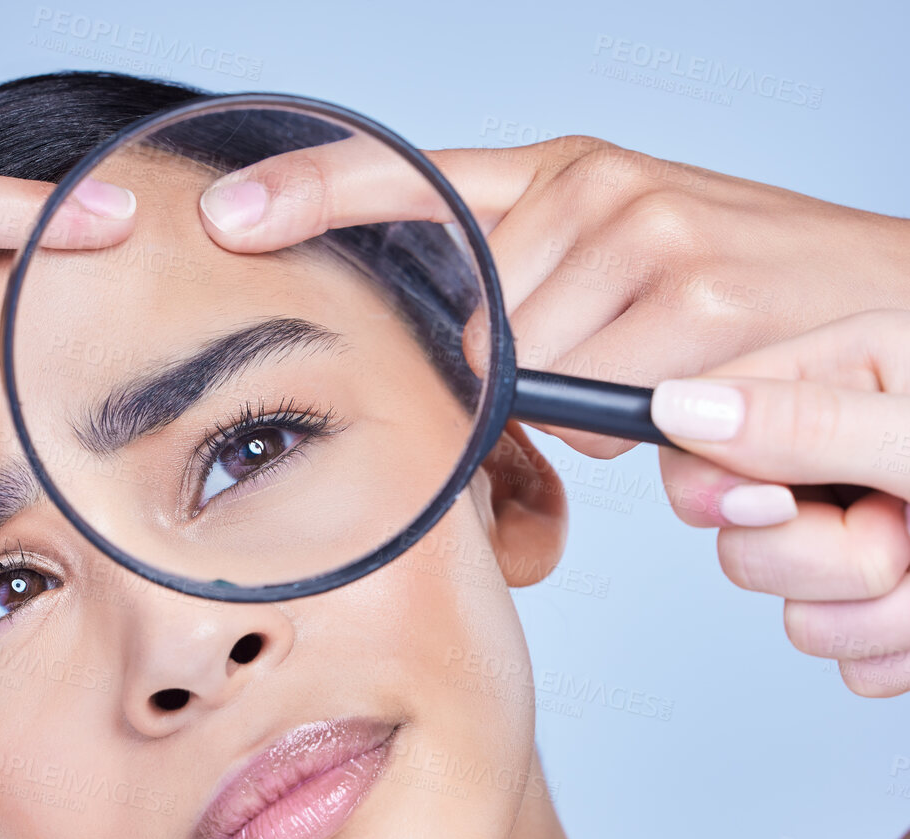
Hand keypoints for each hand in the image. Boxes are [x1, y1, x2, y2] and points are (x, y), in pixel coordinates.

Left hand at [196, 134, 909, 457]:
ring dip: (587, 410)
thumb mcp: (628, 269)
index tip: (231, 214)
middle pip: (474, 335)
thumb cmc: (751, 297)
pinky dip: (635, 428)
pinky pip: (605, 404)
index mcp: (567, 173)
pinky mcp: (690, 300)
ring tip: (665, 375)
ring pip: (538, 377)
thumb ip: (542, 304)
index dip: (313, 194)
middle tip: (609, 372)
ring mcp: (644, 237)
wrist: (890, 299)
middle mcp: (596, 189)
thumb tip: (486, 386)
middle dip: (521, 388)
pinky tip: (690, 390)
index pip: (414, 179)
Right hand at [649, 309, 909, 696]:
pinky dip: (899, 649)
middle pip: (735, 542)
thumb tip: (671, 407)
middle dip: (821, 558)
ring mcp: (853, 537)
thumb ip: (801, 422)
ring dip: (878, 612)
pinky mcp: (875, 609)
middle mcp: (832, 460)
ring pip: (795, 614)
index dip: (719, 487)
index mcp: (836, 374)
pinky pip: (844, 659)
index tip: (779, 499)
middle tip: (901, 521)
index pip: (699, 434)